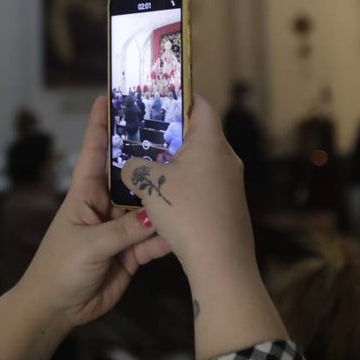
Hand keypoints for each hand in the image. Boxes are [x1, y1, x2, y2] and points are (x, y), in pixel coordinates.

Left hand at [16, 96, 171, 329]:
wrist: (57, 309)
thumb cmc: (58, 269)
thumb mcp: (89, 246)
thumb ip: (123, 231)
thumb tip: (155, 216)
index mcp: (84, 194)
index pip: (93, 151)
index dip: (100, 124)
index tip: (109, 96)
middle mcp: (103, 205)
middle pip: (129, 174)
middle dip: (146, 155)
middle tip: (172, 132)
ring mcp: (119, 227)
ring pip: (147, 206)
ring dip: (163, 198)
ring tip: (189, 178)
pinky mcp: (131, 251)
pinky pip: (154, 238)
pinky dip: (167, 235)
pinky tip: (185, 228)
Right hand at [119, 96, 253, 280]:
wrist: (221, 263)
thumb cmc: (187, 212)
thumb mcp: (150, 184)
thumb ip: (134, 166)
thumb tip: (129, 165)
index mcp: (211, 142)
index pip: (201, 105)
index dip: (181, 96)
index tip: (158, 97)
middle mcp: (226, 158)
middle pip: (198, 134)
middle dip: (170, 133)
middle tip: (144, 133)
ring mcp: (230, 184)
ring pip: (199, 162)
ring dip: (175, 162)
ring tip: (148, 165)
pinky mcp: (228, 206)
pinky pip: (203, 184)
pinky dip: (184, 184)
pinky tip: (164, 197)